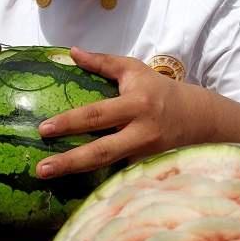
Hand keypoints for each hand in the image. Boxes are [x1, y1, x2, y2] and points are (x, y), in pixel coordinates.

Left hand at [36, 47, 211, 178]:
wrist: (199, 118)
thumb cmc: (159, 90)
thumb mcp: (134, 70)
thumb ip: (103, 62)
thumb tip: (72, 52)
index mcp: (136, 104)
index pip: (96, 114)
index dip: (70, 122)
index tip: (43, 129)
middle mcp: (141, 133)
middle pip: (101, 151)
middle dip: (69, 161)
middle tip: (40, 169)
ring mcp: (146, 156)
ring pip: (110, 168)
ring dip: (79, 175)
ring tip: (51, 179)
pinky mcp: (149, 170)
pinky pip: (120, 177)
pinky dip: (98, 184)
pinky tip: (75, 188)